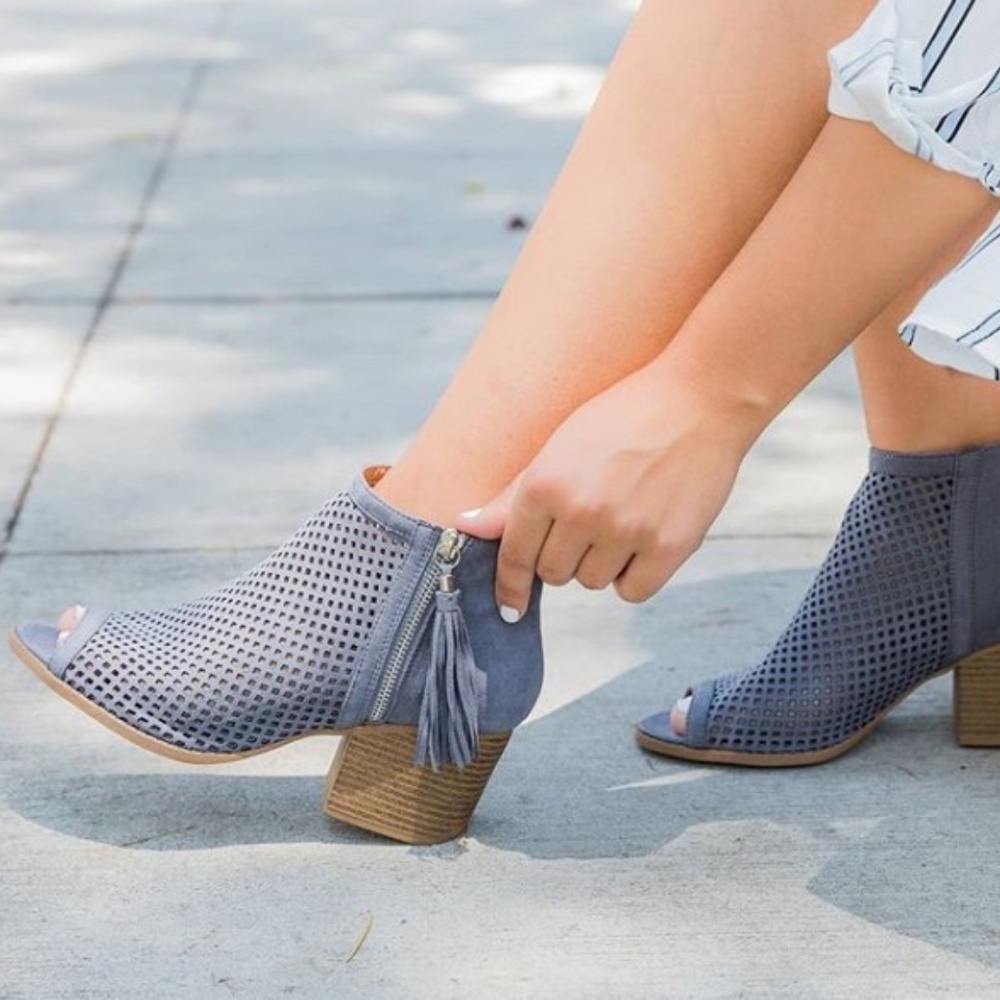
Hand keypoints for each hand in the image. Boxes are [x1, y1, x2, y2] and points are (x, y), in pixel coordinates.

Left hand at [456, 366, 750, 619]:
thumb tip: (465, 527)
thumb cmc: (623, 417)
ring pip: (592, 582)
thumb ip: (513, 497)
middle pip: (553, 574)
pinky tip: (644, 538)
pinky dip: (634, 575)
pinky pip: (632, 591)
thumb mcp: (558, 446)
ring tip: (621, 519)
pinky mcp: (668, 546)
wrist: (699, 400)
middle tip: (588, 523)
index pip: (515, 555)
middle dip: (564, 557)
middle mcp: (580, 511)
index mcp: (546, 483)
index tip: (510, 608)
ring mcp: (625, 530)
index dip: (509, 585)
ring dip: (601, 563)